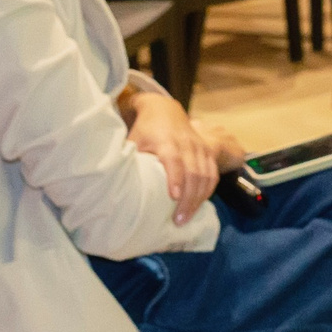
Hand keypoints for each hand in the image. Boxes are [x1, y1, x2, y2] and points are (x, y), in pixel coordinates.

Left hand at [125, 87, 242, 223]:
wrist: (165, 110)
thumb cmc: (145, 130)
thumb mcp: (134, 141)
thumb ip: (131, 162)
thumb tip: (118, 188)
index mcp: (166, 141)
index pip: (175, 160)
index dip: (175, 179)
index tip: (173, 197)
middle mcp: (187, 144)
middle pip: (193, 173)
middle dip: (188, 199)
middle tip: (178, 221)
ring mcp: (200, 147)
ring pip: (206, 176)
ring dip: (198, 199)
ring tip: (186, 218)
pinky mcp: (208, 151)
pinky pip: (213, 175)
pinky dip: (207, 192)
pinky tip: (198, 205)